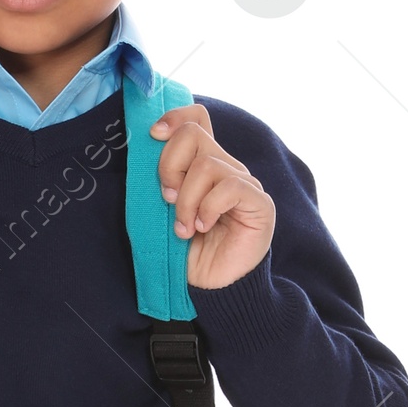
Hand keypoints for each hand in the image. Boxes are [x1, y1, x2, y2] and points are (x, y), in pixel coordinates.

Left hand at [151, 104, 274, 290]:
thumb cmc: (184, 252)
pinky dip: (207, 209)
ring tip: (184, 227)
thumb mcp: (164, 210)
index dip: (174, 117)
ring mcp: (243, 183)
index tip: (153, 136)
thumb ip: (162, 180)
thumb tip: (150, 146)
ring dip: (186, 199)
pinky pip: (228, 186)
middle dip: (169, 166)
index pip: (196, 118)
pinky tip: (203, 228)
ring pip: (207, 164)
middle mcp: (225, 168)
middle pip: (193, 134)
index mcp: (204, 165)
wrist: (209, 289)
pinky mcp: (258, 202)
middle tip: (167, 200)